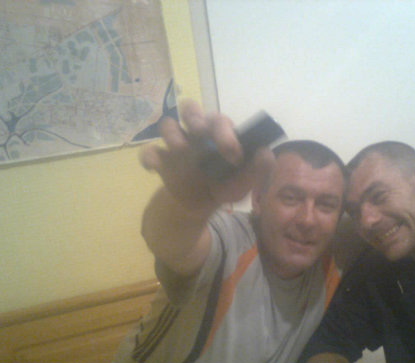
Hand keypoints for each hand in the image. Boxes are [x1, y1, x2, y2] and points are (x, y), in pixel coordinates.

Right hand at [139, 100, 273, 209]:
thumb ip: (257, 169)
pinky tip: (154, 168)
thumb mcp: (244, 181)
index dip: (225, 134)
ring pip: (167, 125)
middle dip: (195, 117)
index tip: (233, 156)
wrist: (201, 203)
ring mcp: (176, 144)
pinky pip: (148, 153)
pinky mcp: (161, 160)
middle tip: (200, 132)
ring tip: (181, 149)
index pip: (219, 121)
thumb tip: (266, 154)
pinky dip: (149, 158)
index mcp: (218, 132)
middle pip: (190, 109)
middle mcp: (195, 132)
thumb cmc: (225, 184)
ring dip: (173, 133)